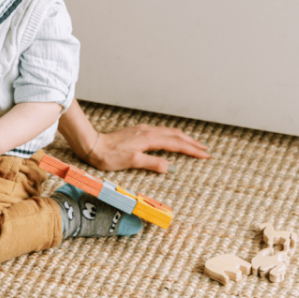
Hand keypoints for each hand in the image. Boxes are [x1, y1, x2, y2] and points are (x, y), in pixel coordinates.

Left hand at [86, 124, 210, 173]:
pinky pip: (160, 132)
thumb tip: (171, 167)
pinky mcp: (137, 132)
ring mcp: (142, 131)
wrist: (92, 145)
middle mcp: (148, 132)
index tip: (206, 155)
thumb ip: (153, 163)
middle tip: (205, 149)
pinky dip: (171, 136)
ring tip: (193, 144)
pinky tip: (170, 138)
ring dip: (183, 138)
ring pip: (168, 132)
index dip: (192, 150)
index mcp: (150, 139)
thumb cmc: (109, 155)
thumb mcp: (132, 161)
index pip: (177, 144)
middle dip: (192, 142)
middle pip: (176, 136)